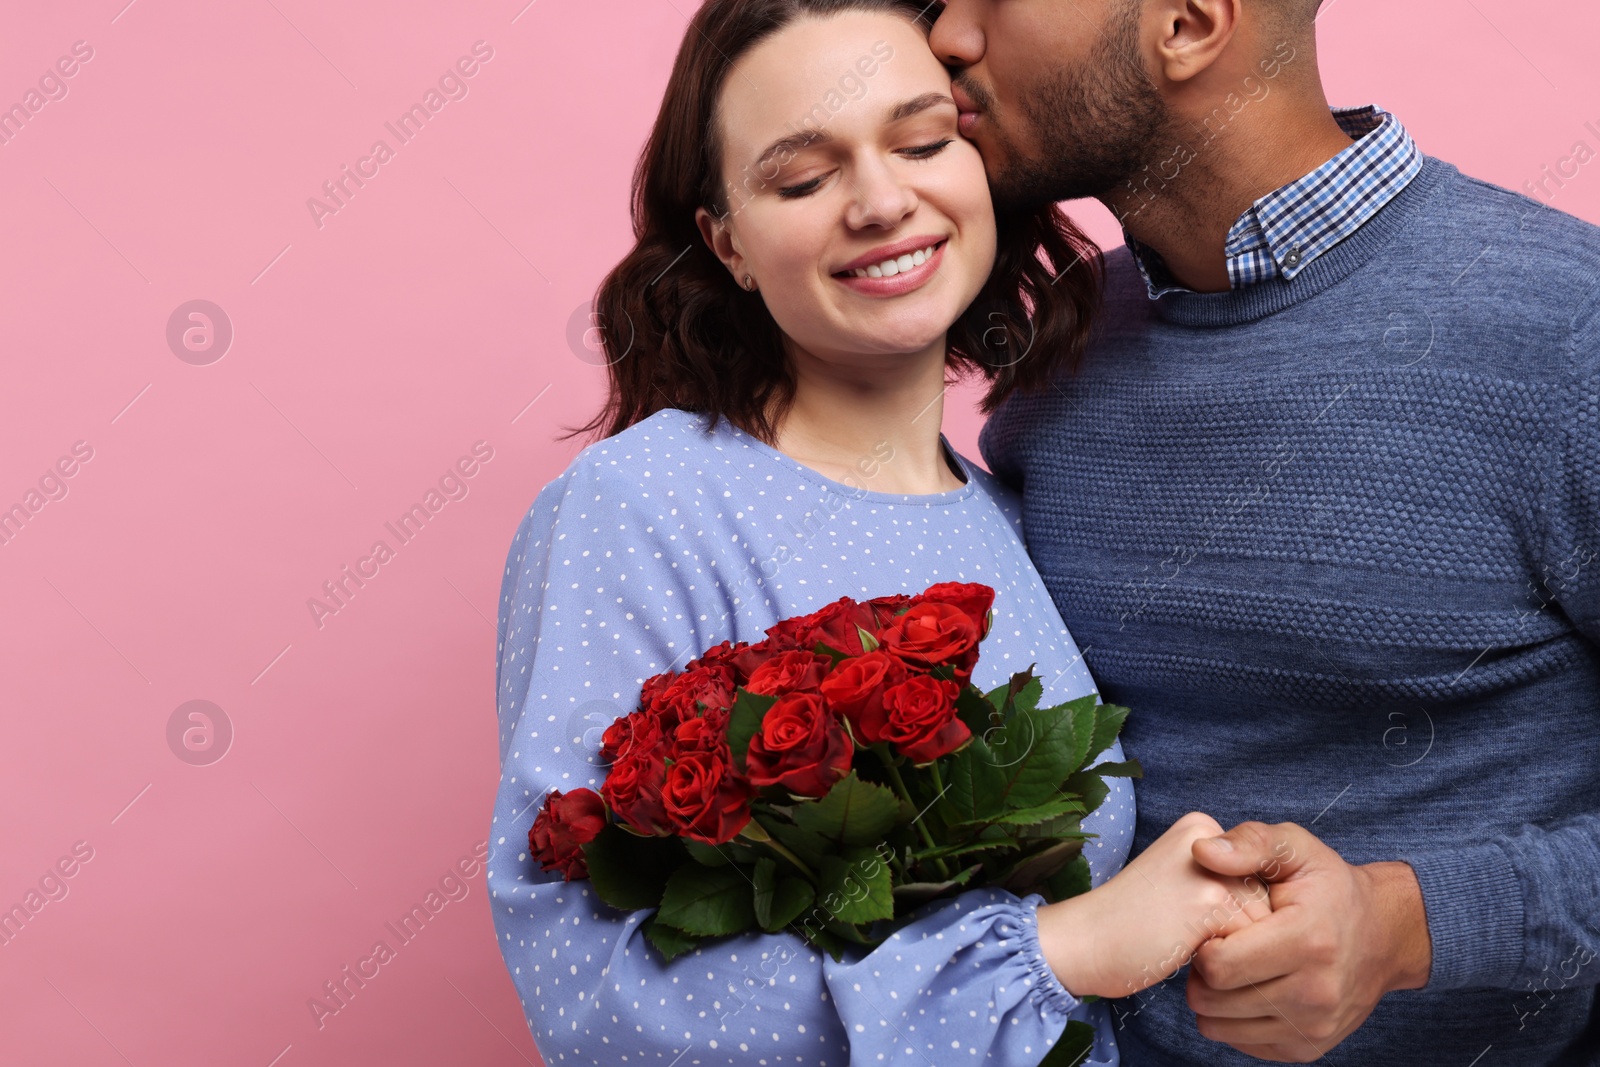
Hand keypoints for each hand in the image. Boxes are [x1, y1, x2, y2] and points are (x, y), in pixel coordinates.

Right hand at [1037, 812, 1272, 998]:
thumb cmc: (1130, 923)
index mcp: (1200, 827)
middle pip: (1264, 898)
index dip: (1231, 913)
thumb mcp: (1181, 881)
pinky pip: (1250, 946)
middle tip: (1180, 928)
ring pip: (1263, 925)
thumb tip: (1281, 914)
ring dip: (1233, 949)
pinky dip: (1226, 964)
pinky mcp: (1209, 902)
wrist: (1083, 941)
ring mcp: (1210, 868)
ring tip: (1182, 939)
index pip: (1255, 878)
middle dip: (1235, 931)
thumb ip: (1225, 880)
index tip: (1183, 912)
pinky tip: (1183, 951)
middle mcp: (1209, 836)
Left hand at [1186, 821, 1432, 1061]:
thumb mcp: (1297, 848)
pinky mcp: (1308, 1048)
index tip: (1215, 928)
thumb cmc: (1329, 887)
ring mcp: (1313, 1027)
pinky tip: (1249, 987)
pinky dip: (1232, 1018)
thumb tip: (1203, 851)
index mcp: (1309, 941)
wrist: (1384, 934)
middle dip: (1202, 972)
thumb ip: (1249, 842)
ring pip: (1219, 1026)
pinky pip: (1239, 1042)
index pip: (1219, 965)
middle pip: (1213, 999)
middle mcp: (1315, 993)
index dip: (1203, 945)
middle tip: (1218, 946)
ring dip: (1214, 997)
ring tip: (1232, 965)